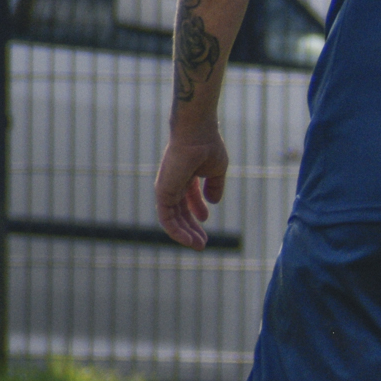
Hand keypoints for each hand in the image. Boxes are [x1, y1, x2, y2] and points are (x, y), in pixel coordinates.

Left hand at [153, 128, 229, 250]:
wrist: (197, 134)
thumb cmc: (208, 146)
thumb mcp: (217, 170)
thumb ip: (215, 186)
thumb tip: (214, 202)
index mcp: (185, 177)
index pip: (187, 199)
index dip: (197, 211)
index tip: (206, 221)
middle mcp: (172, 184)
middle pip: (180, 212)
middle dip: (191, 228)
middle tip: (202, 243)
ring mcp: (166, 189)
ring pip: (172, 219)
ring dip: (185, 234)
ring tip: (198, 246)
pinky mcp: (163, 193)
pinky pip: (167, 219)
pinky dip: (177, 232)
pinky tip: (188, 240)